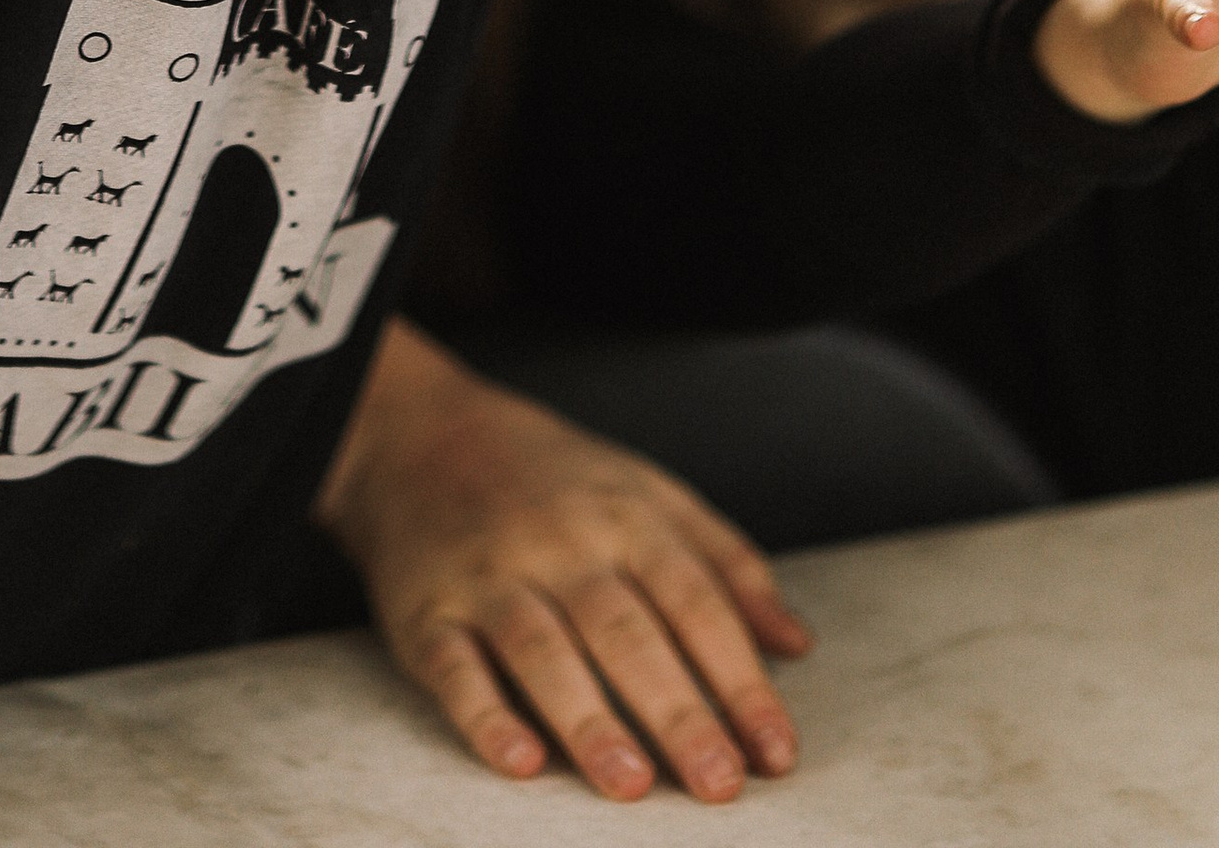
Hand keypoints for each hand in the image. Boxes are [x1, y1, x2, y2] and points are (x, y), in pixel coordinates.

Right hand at [316, 317, 808, 804]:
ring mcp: (490, 578)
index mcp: (624, 517)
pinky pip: (454, 666)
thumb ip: (725, 563)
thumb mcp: (648, 493)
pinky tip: (519, 759)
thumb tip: (797, 643)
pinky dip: (484, 715)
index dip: (740, 678)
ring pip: (542, 650)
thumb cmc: (554, 478)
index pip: (695, 602)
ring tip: (632, 784)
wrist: (421, 434)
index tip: (776, 751)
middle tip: (720, 785)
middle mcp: (559, 544)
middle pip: (625, 631)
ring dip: (587, 719)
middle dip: (677, 711)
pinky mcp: (426, 612)